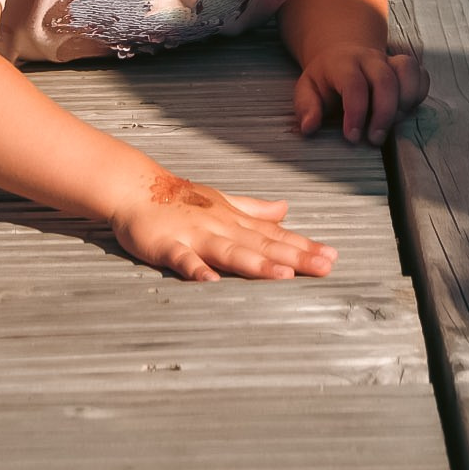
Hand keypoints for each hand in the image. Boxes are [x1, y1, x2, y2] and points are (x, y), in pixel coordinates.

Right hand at [110, 171, 337, 282]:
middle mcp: (221, 227)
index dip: (304, 246)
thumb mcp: (223, 201)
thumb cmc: (181, 199)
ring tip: (284, 276)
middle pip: (262, 245)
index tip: (332, 257)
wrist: (136, 187)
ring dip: (257, 264)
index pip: (275, 235)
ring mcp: (196, 235)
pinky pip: (184, 260)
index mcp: (234, 220)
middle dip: (295, 257)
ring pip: (231, 252)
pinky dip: (197, 270)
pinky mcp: (169, 245)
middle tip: (325, 267)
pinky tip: (210, 282)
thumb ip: (254, 209)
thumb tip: (286, 209)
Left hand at [294, 45, 428, 144]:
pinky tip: (404, 111)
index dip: (356, 112)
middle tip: (375, 139)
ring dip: (405, 102)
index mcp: (343, 63)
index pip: (354, 84)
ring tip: (393, 124)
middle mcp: (369, 59)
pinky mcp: (405, 68)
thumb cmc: (327, 78)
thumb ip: (307, 107)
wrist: (343, 53)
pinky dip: (418, 95)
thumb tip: (309, 127)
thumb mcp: (308, 88)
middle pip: (385, 80)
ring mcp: (390, 61)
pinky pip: (421, 76)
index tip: (352, 137)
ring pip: (408, 72)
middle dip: (383, 114)